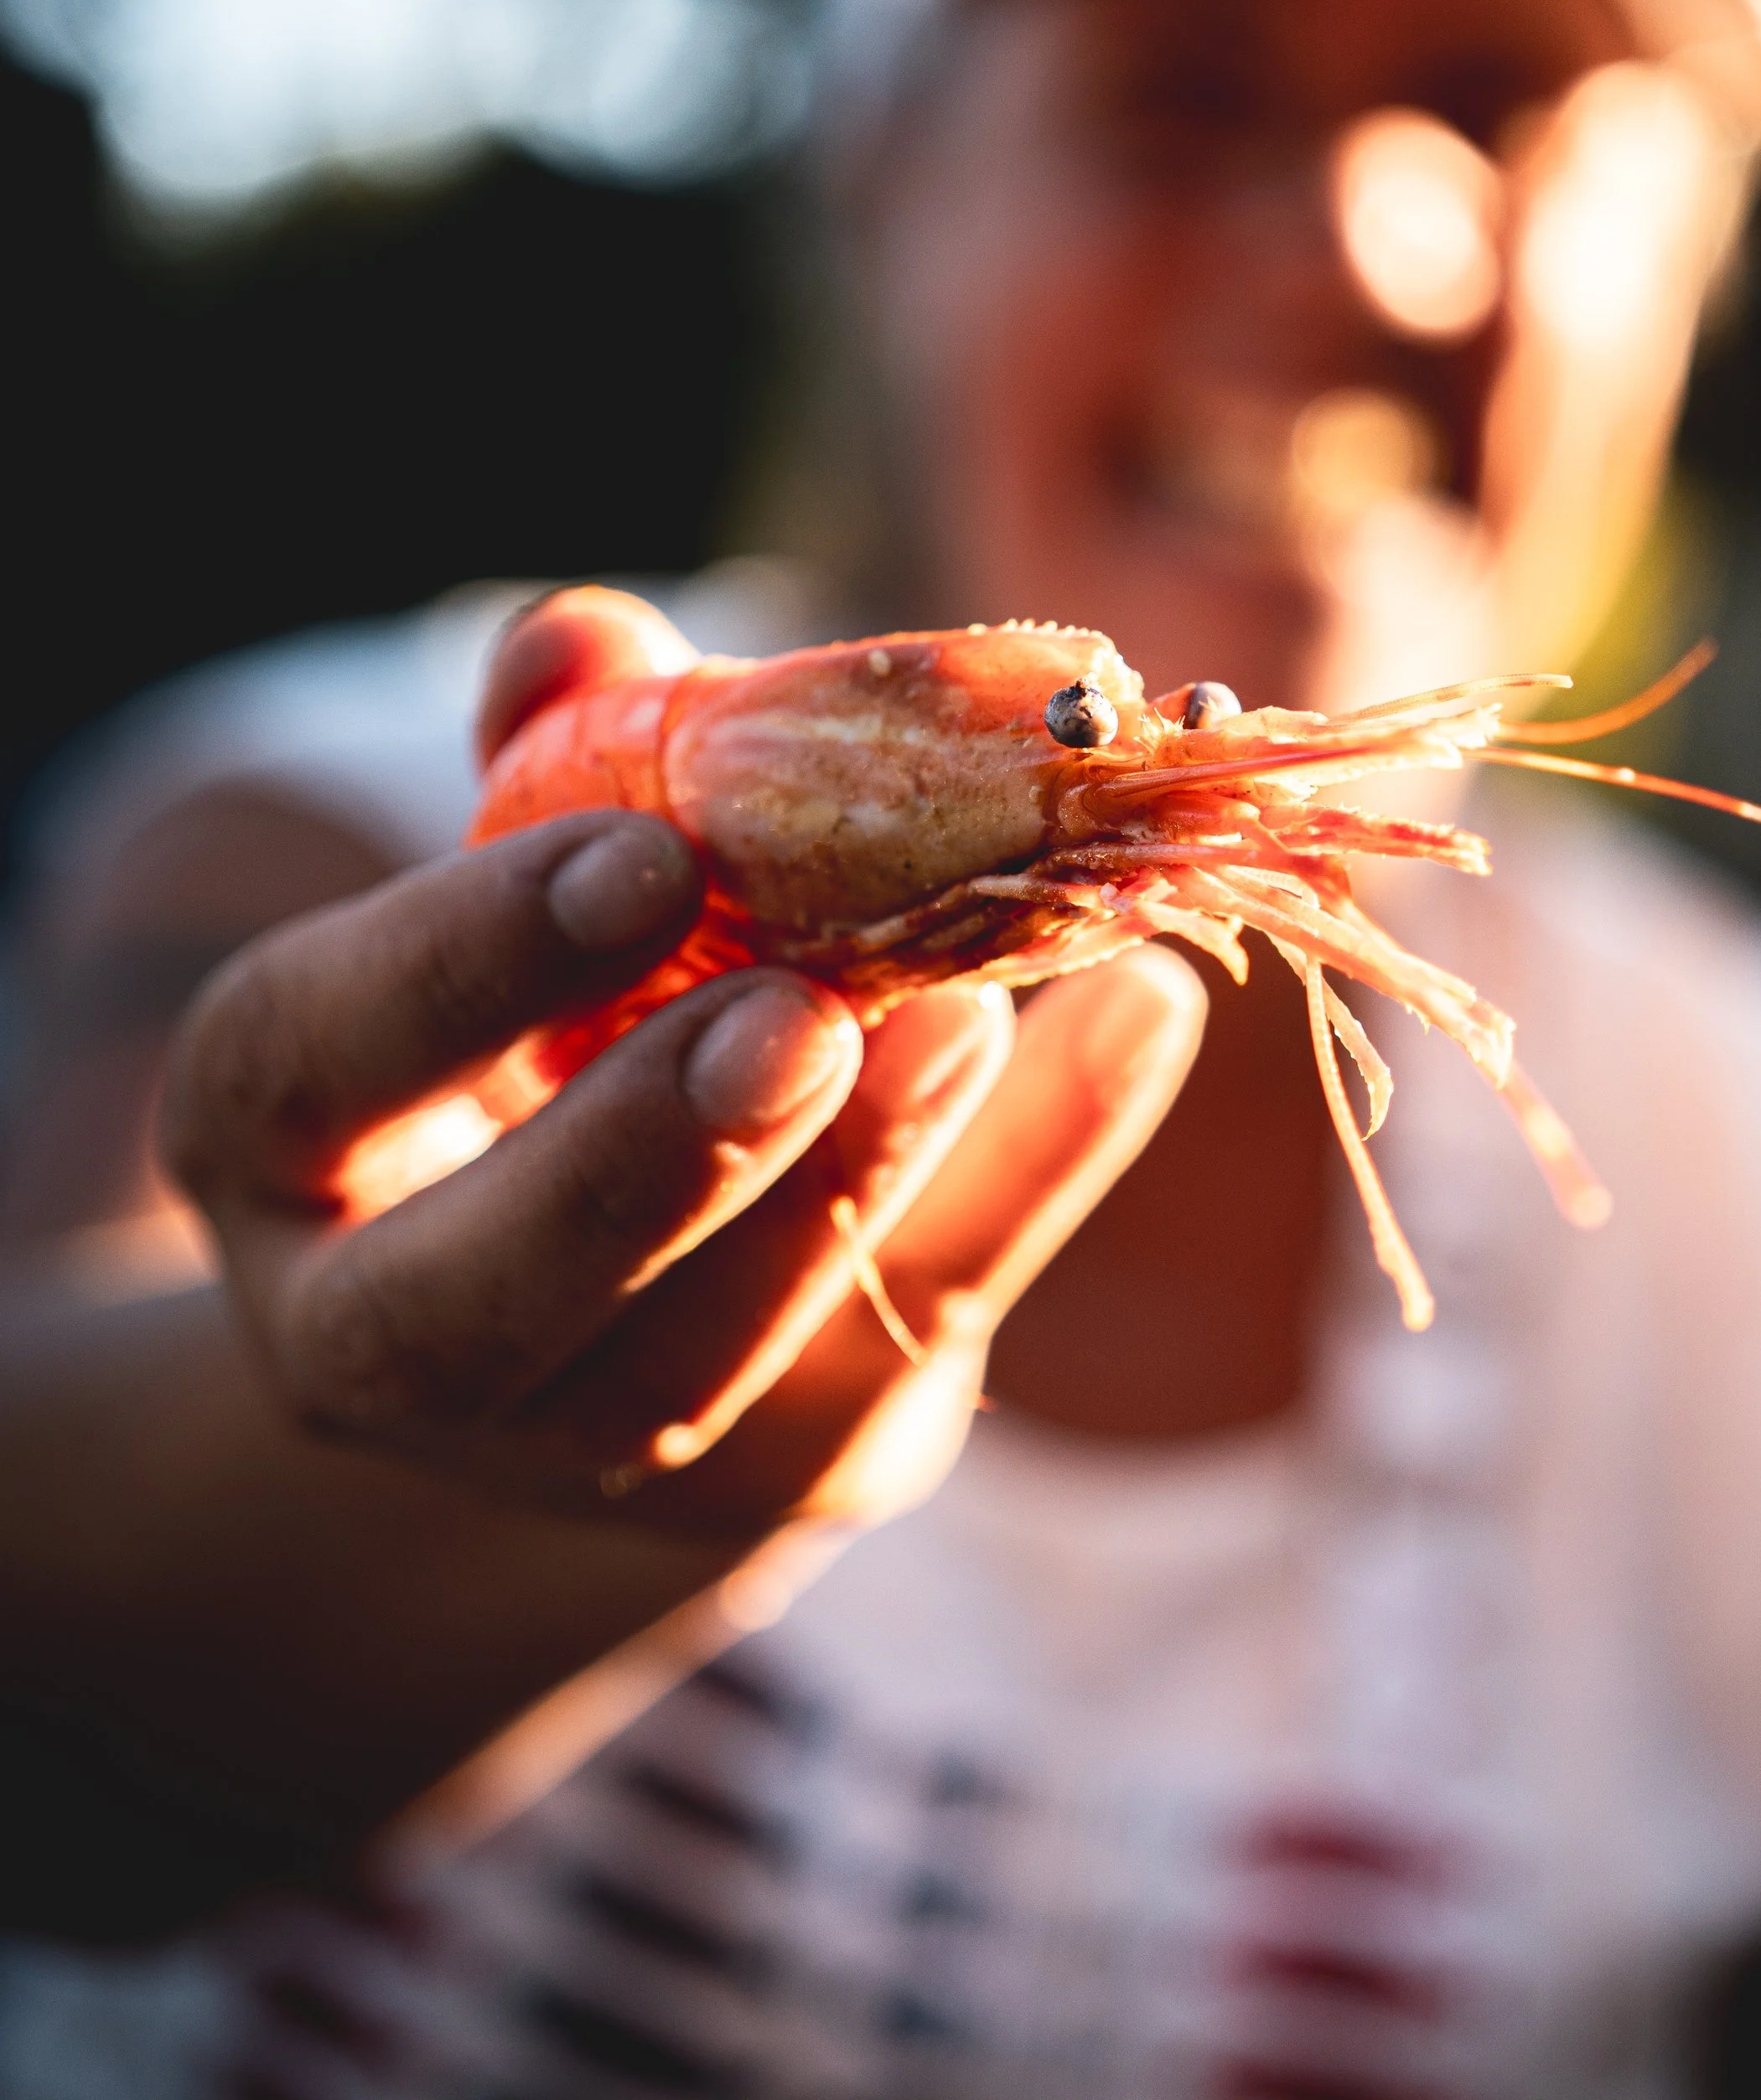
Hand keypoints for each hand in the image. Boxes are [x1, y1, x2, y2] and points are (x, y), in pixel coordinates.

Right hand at [163, 810, 1203, 1558]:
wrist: (591, 1297)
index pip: (305, 1061)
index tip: (636, 856)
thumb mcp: (517, 890)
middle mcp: (392, 1336)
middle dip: (640, 1161)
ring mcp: (582, 1442)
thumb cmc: (543, 1020)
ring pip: (694, 1371)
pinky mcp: (788, 1465)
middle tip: (798, 1018)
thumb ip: (547, 756)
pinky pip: (908, 1341)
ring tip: (974, 1020)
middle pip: (473, 1304)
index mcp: (287, 1146)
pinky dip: (1036, 1181)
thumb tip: (584, 634)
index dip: (456, 965)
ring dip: (847, 1187)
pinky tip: (1135, 1020)